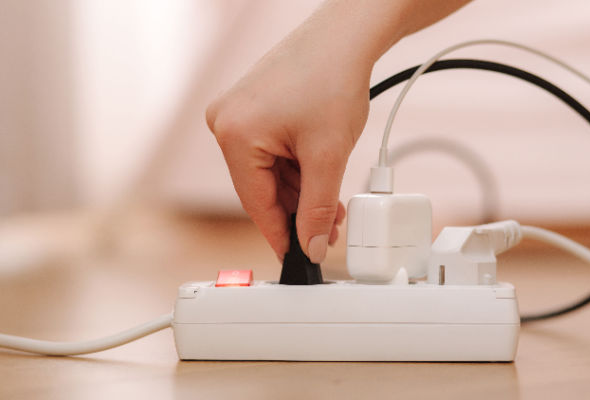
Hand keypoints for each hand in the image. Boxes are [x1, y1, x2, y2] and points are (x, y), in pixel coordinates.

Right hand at [206, 26, 371, 262]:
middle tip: (327, 229)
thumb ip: (318, 209)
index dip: (280, 235)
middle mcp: (225, 122)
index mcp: (234, 134)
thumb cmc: (333, 77)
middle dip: (298, 210)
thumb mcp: (328, 156)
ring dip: (301, 190)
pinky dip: (295, 167)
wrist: (346, 35)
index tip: (296, 257)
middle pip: (262, 188)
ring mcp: (237, 112)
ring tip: (332, 202)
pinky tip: (319, 176)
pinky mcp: (251, 107)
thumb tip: (312, 245)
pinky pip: (270, 152)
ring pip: (269, 172)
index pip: (256, 203)